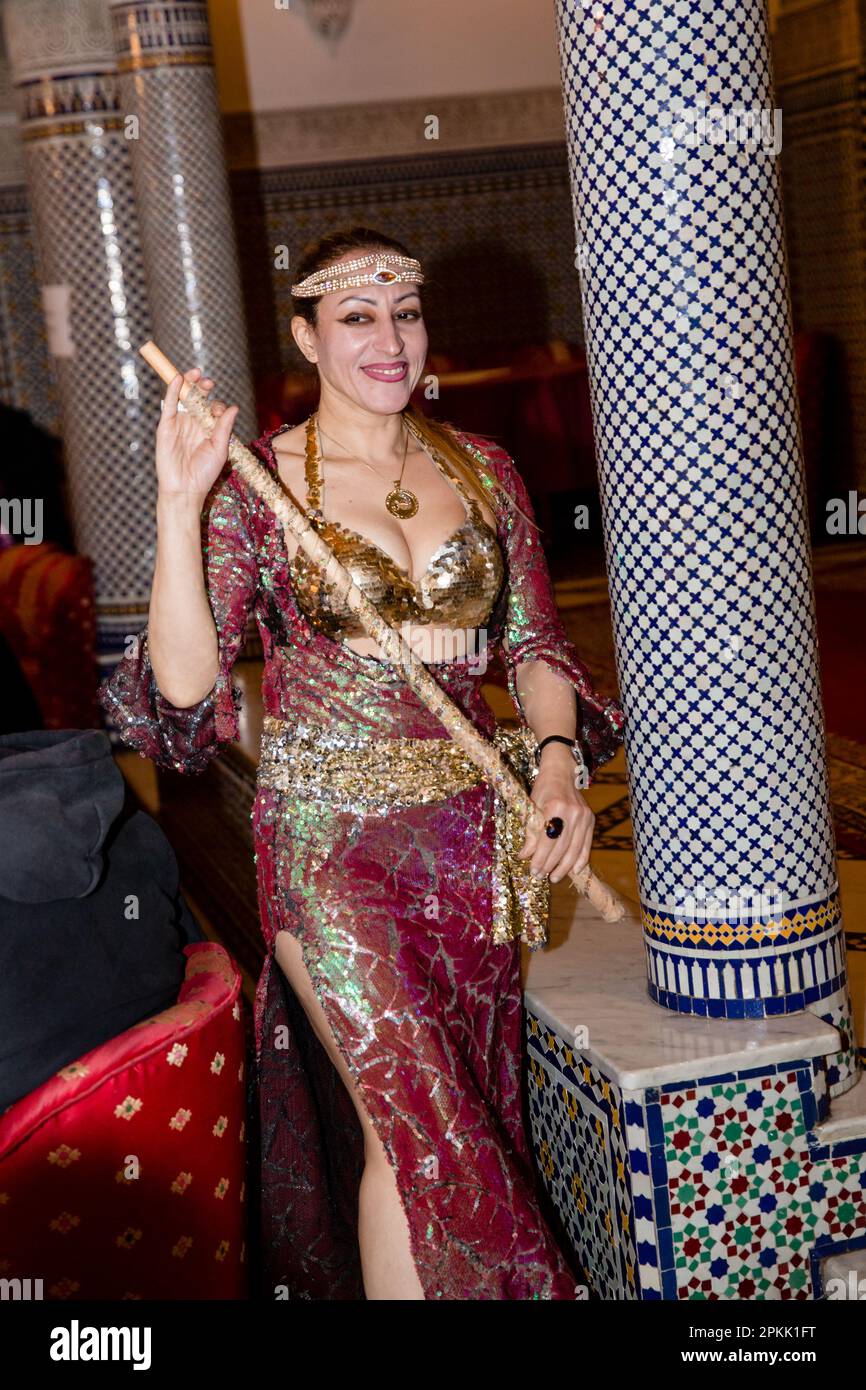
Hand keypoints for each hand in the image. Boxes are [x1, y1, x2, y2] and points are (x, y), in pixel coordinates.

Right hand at [155, 366, 239, 504]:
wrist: (185, 489)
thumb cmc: (204, 473)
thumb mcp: (219, 448)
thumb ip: (224, 427)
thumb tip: (233, 407)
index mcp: (208, 428)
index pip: (213, 408)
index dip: (217, 405)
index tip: (218, 412)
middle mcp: (193, 423)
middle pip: (198, 398)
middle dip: (203, 387)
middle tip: (208, 382)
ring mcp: (179, 423)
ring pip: (183, 397)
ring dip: (189, 383)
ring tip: (196, 373)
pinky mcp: (166, 426)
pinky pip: (169, 404)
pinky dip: (172, 390)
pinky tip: (177, 379)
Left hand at [518, 760, 594, 883]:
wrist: (561, 773)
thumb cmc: (543, 790)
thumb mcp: (531, 807)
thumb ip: (530, 832)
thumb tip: (525, 856)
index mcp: (554, 807)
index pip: (547, 840)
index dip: (540, 858)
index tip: (533, 870)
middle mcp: (572, 812)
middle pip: (561, 847)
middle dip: (550, 865)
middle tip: (540, 876)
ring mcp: (584, 816)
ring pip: (574, 849)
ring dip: (564, 867)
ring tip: (554, 877)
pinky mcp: (591, 819)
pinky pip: (586, 844)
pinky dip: (581, 859)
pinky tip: (574, 871)